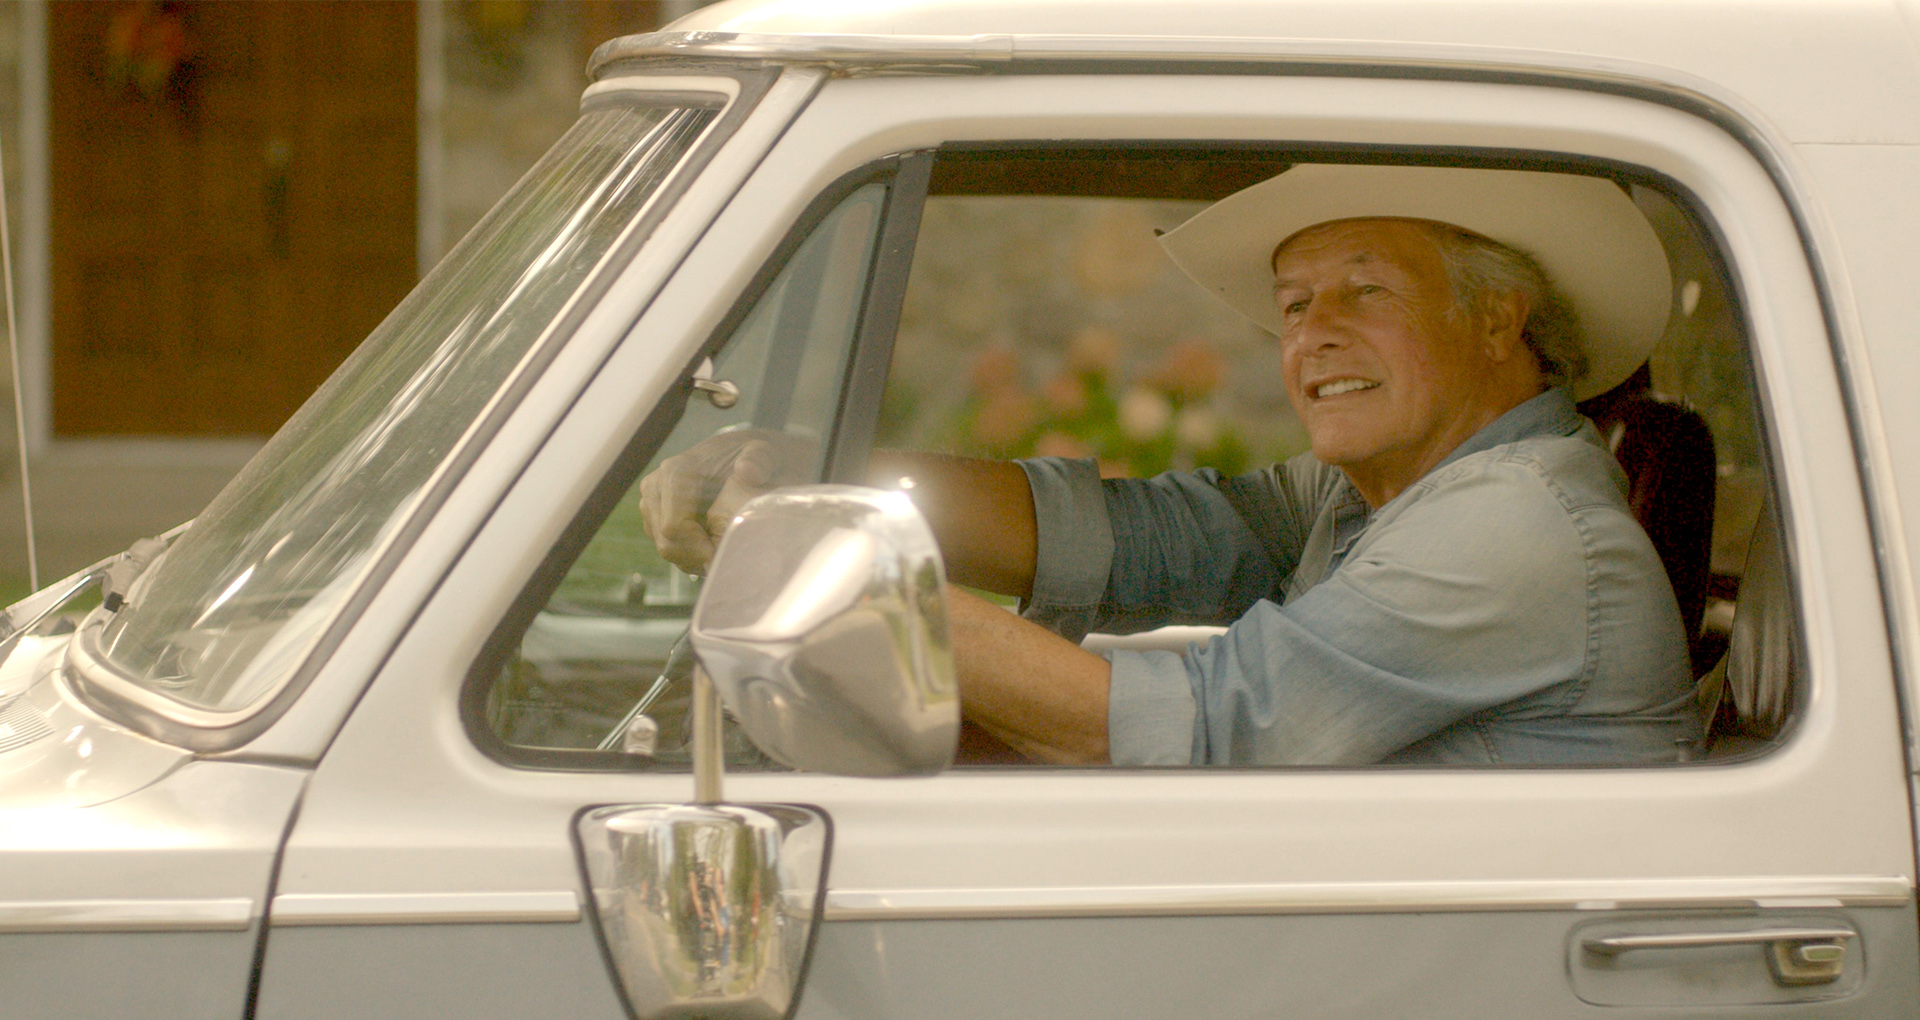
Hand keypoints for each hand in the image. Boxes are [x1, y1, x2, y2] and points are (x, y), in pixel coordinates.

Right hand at [638, 429, 816, 572]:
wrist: (736, 454)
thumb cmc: (750, 458)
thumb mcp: (762, 453)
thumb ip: (760, 459)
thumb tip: (748, 472)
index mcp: (676, 471)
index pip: (674, 526)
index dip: (698, 550)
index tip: (723, 558)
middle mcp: (656, 485)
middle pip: (666, 541)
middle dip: (696, 558)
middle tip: (726, 563)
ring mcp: (651, 501)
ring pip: (664, 547)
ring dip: (692, 559)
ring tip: (722, 555)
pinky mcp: (653, 515)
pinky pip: (665, 545)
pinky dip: (687, 554)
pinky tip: (712, 549)